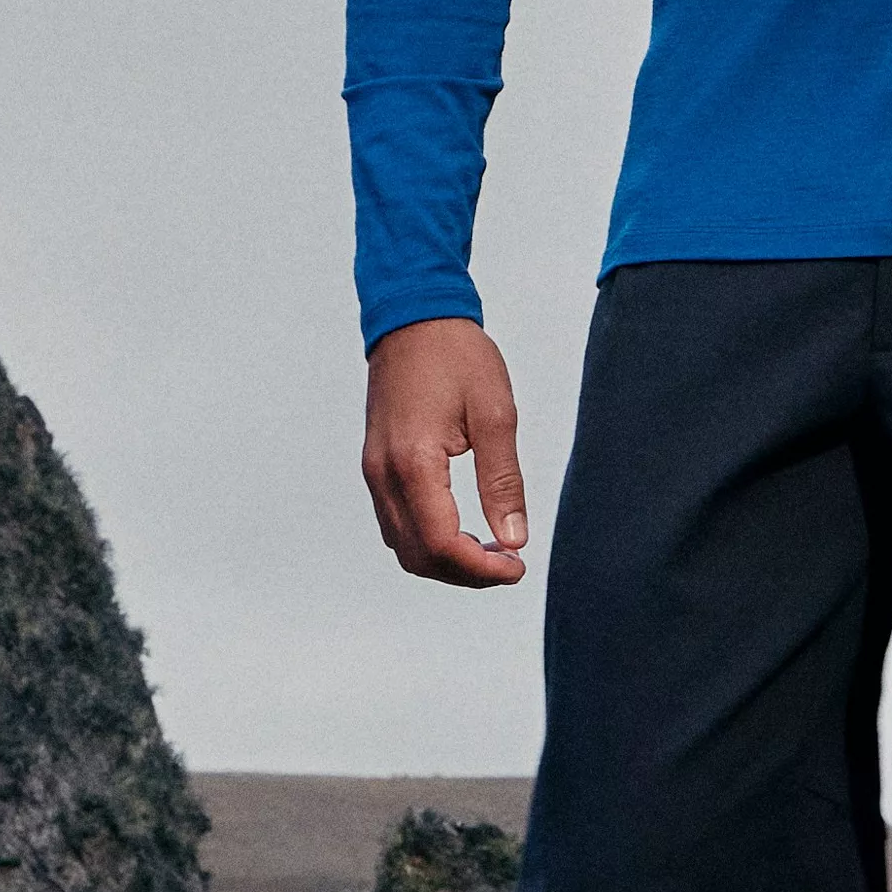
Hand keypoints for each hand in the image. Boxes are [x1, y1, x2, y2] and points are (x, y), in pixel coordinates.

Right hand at [363, 317, 529, 584]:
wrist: (414, 318)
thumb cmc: (456, 357)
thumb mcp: (495, 414)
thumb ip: (503, 481)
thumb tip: (514, 539)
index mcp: (414, 461)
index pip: (441, 543)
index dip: (480, 569)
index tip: (516, 567)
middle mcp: (384, 473)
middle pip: (417, 556)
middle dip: (465, 572)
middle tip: (508, 564)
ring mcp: (374, 471)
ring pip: (402, 546)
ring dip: (446, 560)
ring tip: (490, 550)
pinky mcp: (376, 466)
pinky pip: (396, 523)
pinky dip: (428, 540)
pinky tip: (463, 529)